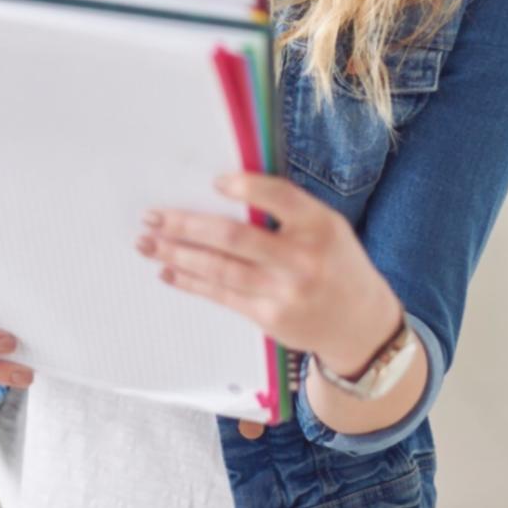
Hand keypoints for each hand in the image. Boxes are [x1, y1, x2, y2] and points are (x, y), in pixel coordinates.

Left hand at [135, 174, 402, 376]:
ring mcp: (284, 292)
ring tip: (146, 243)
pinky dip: (190, 282)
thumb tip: (222, 189)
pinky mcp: (269, 317)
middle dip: (185, 225)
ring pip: (219, 269)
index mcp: (320, 225)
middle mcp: (302, 259)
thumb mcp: (327, 227)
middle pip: (233, 237)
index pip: (279, 197)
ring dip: (176, 254)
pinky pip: (221, 295)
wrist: (361, 326)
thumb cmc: (336, 263)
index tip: (214, 181)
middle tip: (152, 216)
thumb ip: (287, 210)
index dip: (245, 186)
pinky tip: (167, 270)